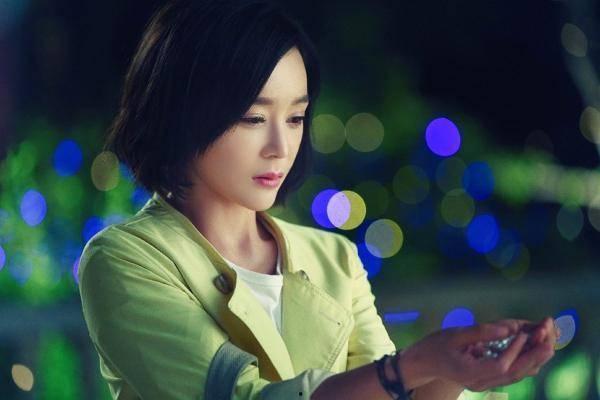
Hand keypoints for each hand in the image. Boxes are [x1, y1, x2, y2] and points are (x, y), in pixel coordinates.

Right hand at [398, 318, 555, 391]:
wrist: (424, 363)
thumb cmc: (435, 346)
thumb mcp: (455, 335)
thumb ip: (481, 332)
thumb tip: (509, 329)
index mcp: (471, 373)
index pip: (501, 365)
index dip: (516, 350)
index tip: (524, 332)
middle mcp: (481, 382)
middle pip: (515, 373)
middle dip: (534, 355)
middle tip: (549, 337)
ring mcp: (485, 383)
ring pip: (516, 374)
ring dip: (534, 357)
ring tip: (547, 339)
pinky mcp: (488, 378)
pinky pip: (512, 372)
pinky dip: (525, 360)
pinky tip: (533, 346)